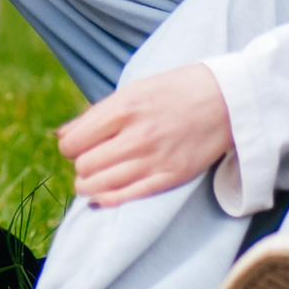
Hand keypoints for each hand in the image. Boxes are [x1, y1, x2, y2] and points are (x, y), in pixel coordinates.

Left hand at [57, 64, 230, 207]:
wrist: (226, 100)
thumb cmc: (175, 90)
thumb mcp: (133, 90)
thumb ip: (96, 114)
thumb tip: (62, 135)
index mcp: (124, 109)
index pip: (73, 142)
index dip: (70, 146)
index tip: (78, 145)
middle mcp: (137, 136)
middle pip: (84, 166)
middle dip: (81, 165)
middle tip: (91, 159)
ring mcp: (154, 159)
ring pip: (98, 186)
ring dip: (89, 185)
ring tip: (94, 180)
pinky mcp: (169, 177)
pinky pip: (125, 197)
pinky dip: (107, 198)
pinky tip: (104, 193)